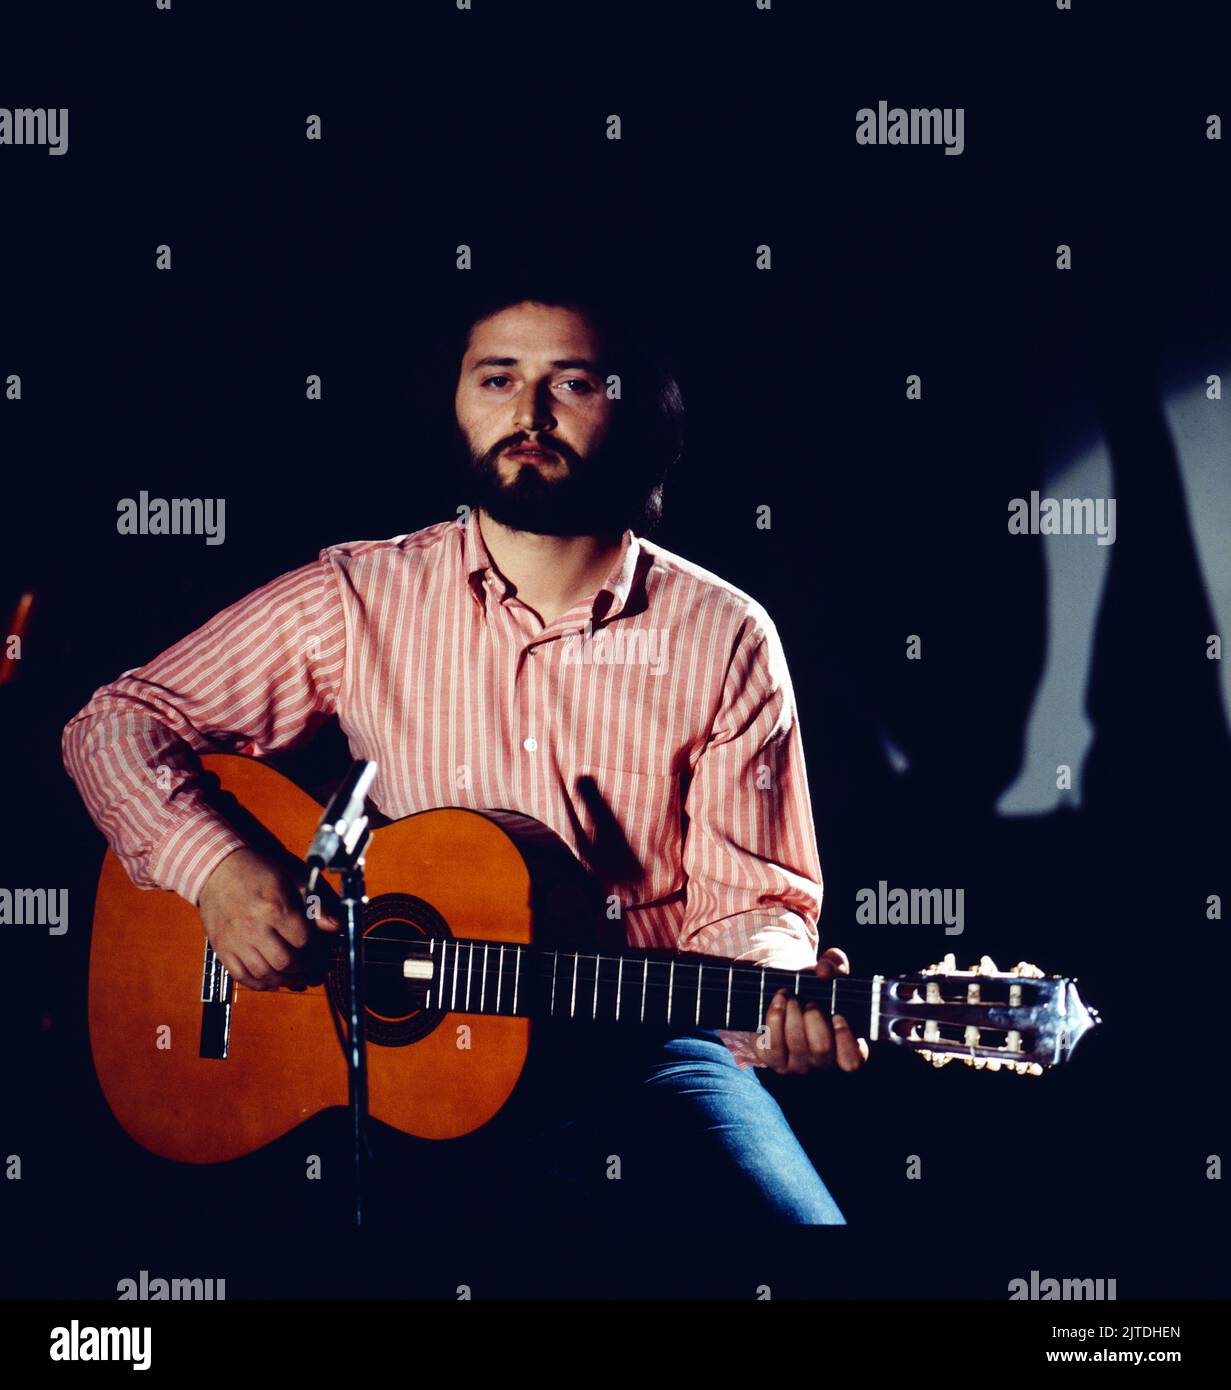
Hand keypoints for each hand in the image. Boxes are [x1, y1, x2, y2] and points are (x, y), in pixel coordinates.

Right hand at [198, 847, 338, 990]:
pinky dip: (260, 984)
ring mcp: (235, 940)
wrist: (216, 869)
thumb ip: (315, 906)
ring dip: (286, 980)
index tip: (322, 952)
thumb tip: (334, 926)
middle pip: (286, 962)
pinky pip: (241, 977)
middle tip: (314, 970)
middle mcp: (254, 926)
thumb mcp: (291, 880)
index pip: (303, 941)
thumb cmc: (255, 872)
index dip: (317, 950)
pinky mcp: (222, 948)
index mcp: (274, 907)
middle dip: (305, 969)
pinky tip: (273, 980)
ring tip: (298, 978)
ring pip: (265, 974)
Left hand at [758, 947, 869, 1074]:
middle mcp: (822, 1061)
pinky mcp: (773, 1059)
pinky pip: (772, 1045)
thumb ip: (835, 964)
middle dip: (814, 1018)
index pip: (852, 1061)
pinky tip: (778, 1000)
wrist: (784, 993)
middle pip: (822, 1048)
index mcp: (845, 1048)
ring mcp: (797, 1064)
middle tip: (810, 1001)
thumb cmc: (815, 987)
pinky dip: (775, 1018)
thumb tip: (824, 971)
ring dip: (793, 1013)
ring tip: (790, 996)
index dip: (846, 1039)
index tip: (838, 1015)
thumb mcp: (829, 970)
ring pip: (797, 1044)